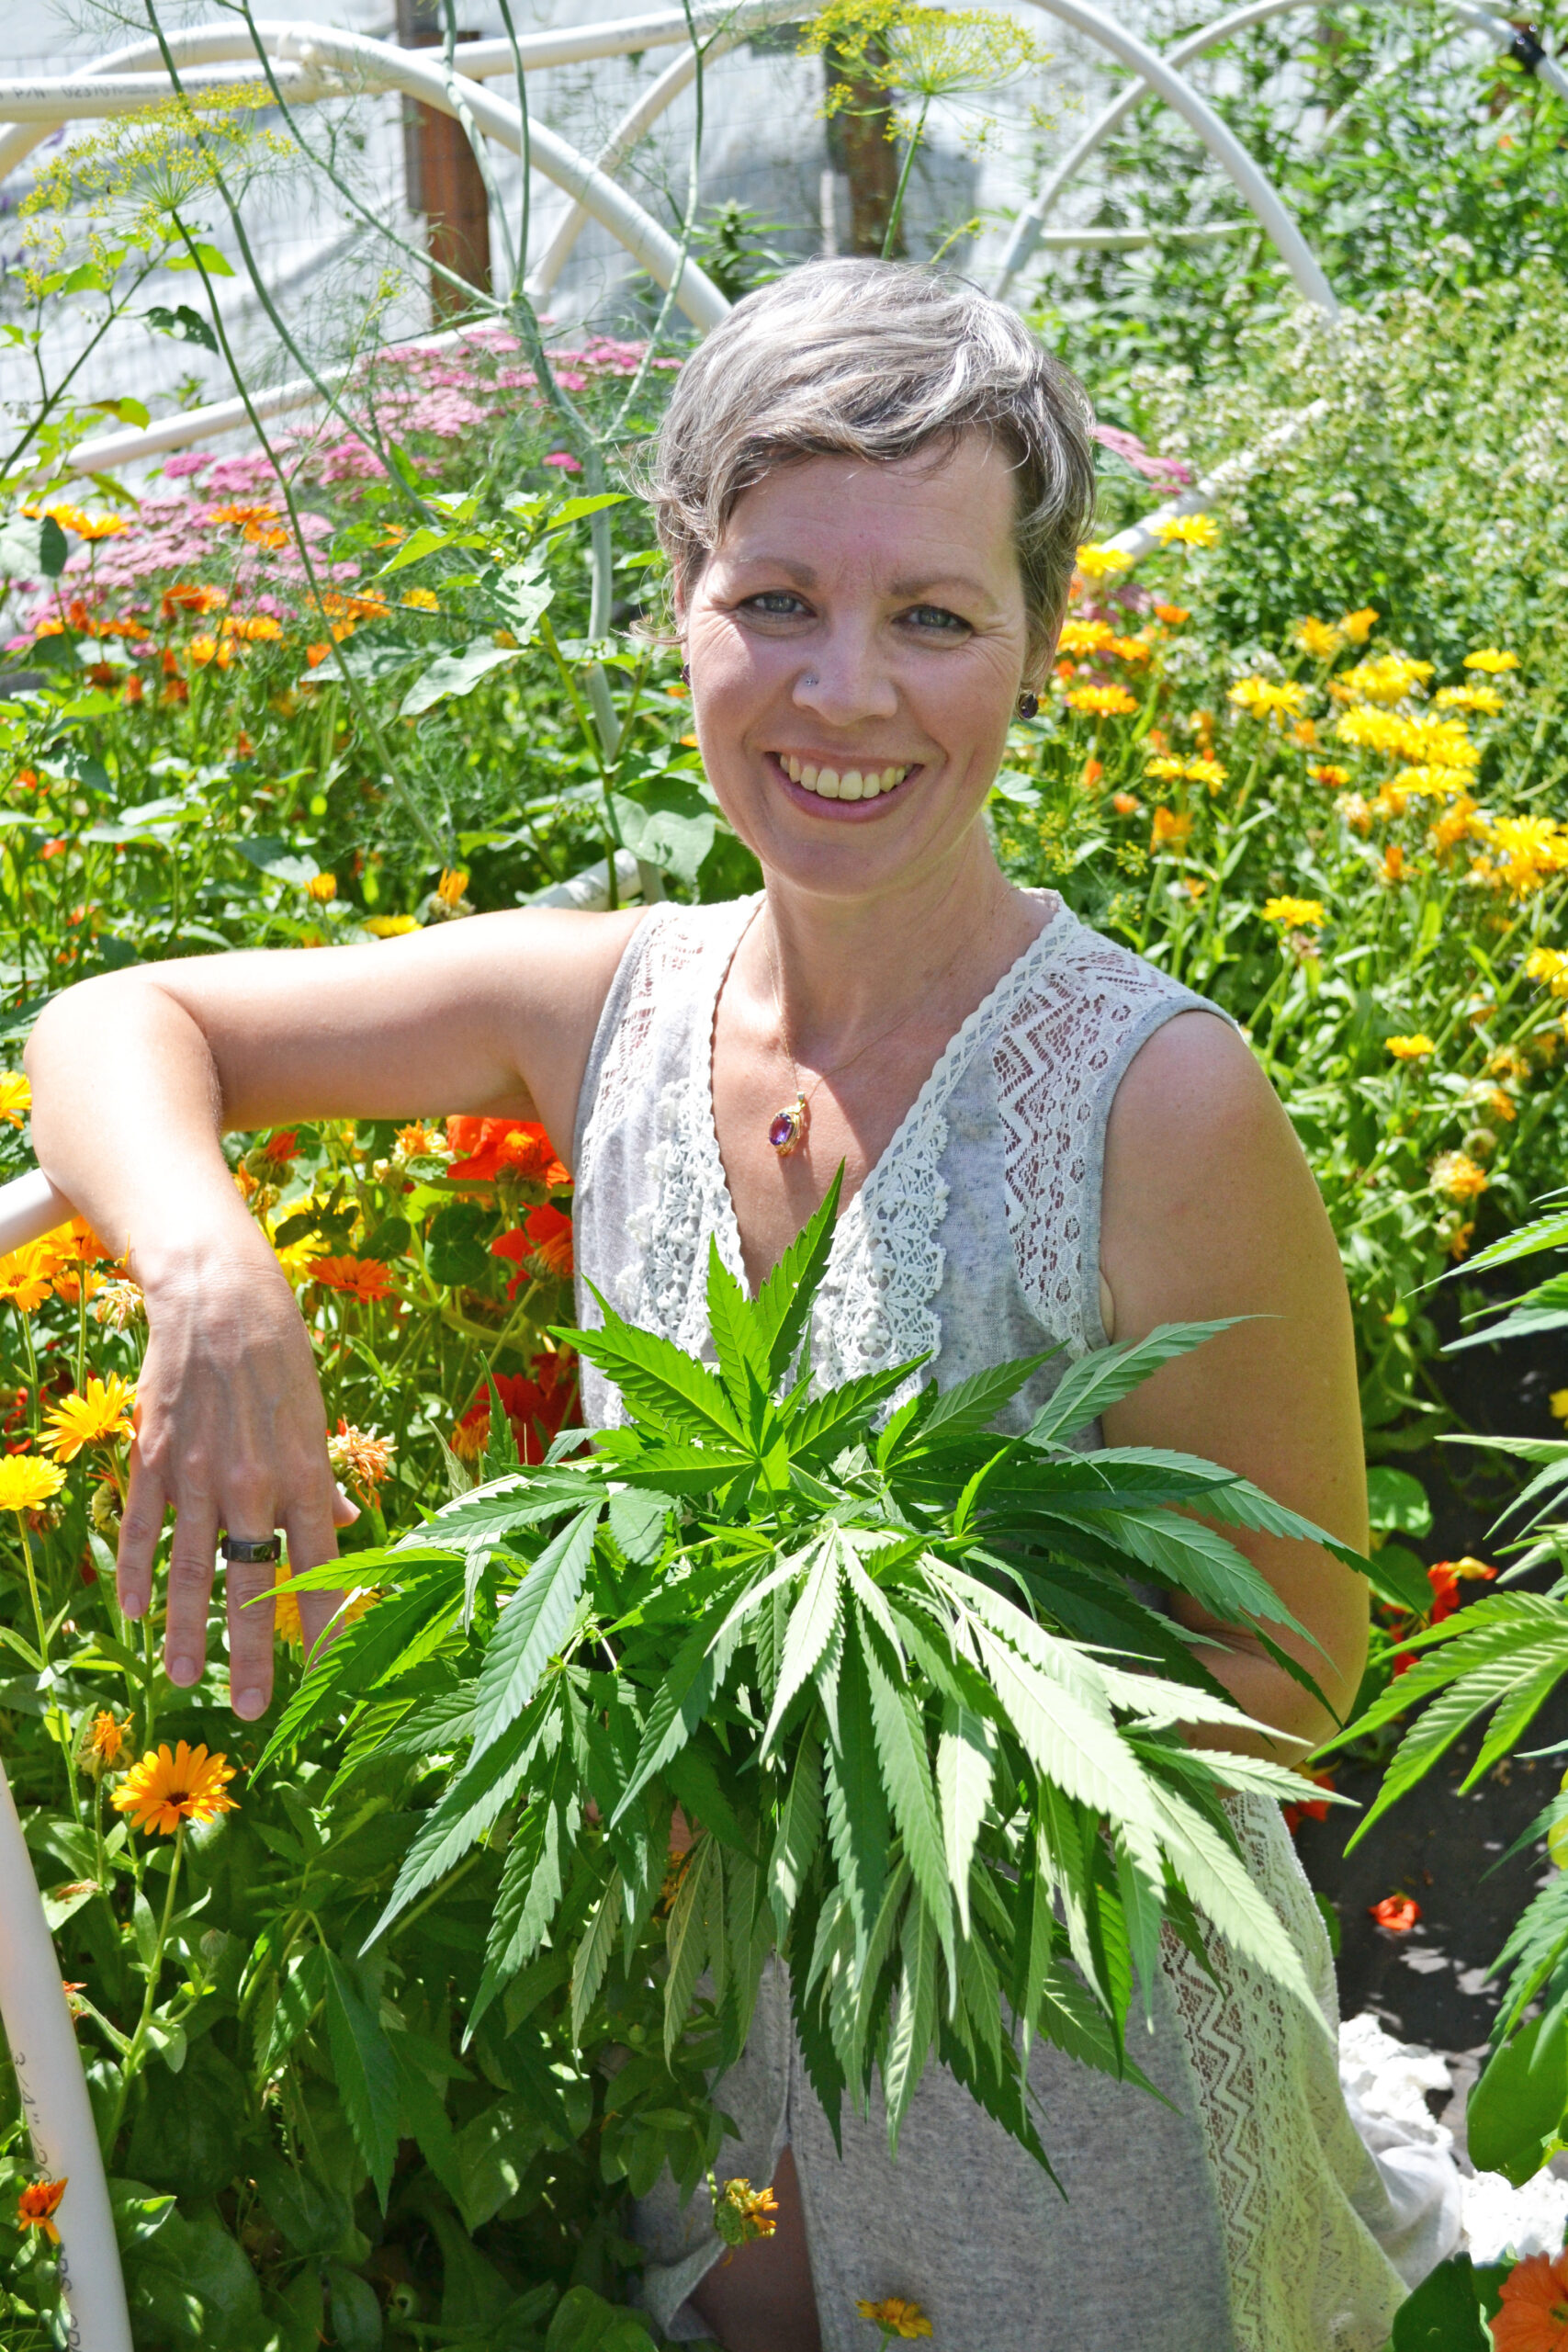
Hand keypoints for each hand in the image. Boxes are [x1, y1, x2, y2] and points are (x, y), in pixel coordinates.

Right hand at [118, 1233, 352, 1719]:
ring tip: (183, 1680)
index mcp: (306, 1475)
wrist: (220, 1298)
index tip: (329, 1673)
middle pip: (253, 1584)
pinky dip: (136, 1573)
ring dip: (185, 1631)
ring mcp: (200, 1474)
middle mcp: (255, 1483)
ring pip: (191, 1570)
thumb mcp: (317, 1417)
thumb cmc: (282, 1358)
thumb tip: (343, 1525)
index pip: (322, 1567)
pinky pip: (144, 1529)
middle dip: (253, 1653)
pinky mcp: (155, 1458)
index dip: (325, 1623)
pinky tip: (133, 1614)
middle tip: (252, 1710)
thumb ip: (324, 1480)